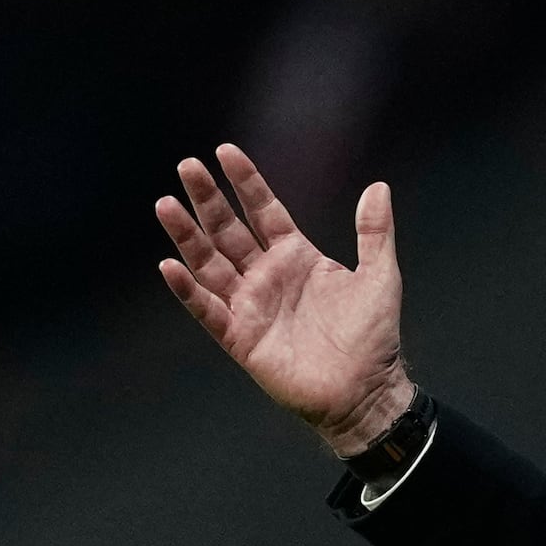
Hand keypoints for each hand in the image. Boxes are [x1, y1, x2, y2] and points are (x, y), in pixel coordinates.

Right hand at [154, 147, 415, 455]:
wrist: (367, 393)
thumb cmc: (374, 340)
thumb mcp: (380, 276)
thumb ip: (374, 232)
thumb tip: (378, 187)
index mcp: (296, 257)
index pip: (264, 210)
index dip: (245, 183)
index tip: (224, 152)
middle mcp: (267, 276)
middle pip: (228, 230)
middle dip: (207, 199)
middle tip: (186, 166)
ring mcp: (251, 306)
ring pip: (209, 264)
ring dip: (187, 236)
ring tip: (165, 204)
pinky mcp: (241, 338)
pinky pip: (207, 310)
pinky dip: (187, 290)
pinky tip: (169, 265)